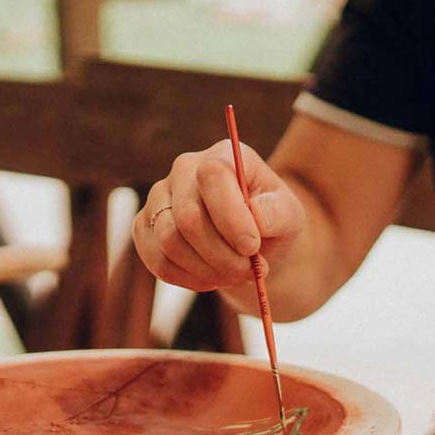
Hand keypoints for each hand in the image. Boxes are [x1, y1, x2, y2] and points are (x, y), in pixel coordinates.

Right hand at [133, 139, 304, 292]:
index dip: (230, 217)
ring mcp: (159, 198)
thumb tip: (256, 215)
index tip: (251, 247)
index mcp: (221, 155)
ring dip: (207, 270)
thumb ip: (279, 212)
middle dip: (221, 254)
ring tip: (234, 275)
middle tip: (247, 271)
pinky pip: (158, 262)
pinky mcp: (145, 228)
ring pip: (170, 242)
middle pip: (188, 217)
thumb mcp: (289, 215)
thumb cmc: (270, 223)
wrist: (251, 243)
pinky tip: (211, 278)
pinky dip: (189, 279)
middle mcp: (184, 170)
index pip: (212, 177)